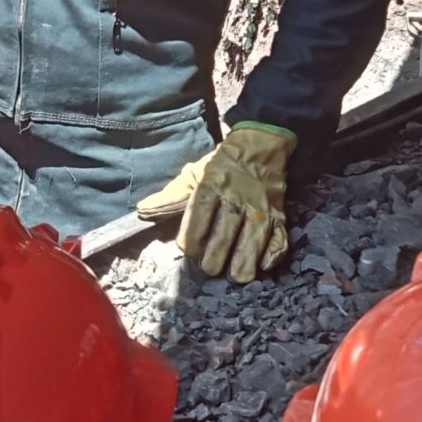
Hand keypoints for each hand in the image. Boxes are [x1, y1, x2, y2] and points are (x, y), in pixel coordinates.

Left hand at [137, 124, 294, 283]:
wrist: (261, 146)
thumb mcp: (194, 174)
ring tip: (233, 275)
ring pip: (252, 243)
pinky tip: (260, 266)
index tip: (188, 249)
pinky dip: (271, 258)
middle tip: (210, 267)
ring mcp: (260, 209)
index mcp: (212, 186)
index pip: (198, 217)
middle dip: (214, 259)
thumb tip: (143, 211)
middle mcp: (236, 199)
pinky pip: (279, 241)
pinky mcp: (279, 216)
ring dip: (242, 264)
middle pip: (224, 235)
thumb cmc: (222, 165)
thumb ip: (170, 196)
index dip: (191, 239)